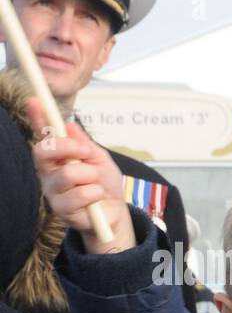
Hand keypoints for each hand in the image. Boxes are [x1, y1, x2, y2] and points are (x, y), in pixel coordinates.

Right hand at [26, 99, 133, 253]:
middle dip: (67, 148)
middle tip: (86, 153)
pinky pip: (79, 195)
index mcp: (56, 156)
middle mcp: (48, 170)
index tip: (35, 100)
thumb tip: (70, 125)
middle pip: (43, 151)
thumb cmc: (104, 183)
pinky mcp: (60, 209)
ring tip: (96, 184)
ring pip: (66, 174)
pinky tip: (96, 199)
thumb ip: (85, 144)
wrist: (114, 212)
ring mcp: (52, 190)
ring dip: (89, 177)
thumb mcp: (100, 159)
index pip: (43, 135)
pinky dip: (95, 194)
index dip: (37, 117)